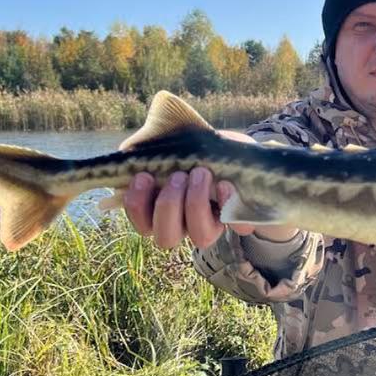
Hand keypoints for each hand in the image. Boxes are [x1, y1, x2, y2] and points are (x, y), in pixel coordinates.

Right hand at [123, 130, 283, 249]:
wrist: (247, 154)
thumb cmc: (200, 146)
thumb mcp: (174, 137)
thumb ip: (151, 139)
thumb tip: (129, 149)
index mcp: (161, 206)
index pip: (141, 221)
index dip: (136, 205)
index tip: (143, 176)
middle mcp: (185, 223)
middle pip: (165, 237)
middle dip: (169, 205)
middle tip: (178, 175)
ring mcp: (214, 224)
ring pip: (200, 238)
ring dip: (196, 204)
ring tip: (201, 173)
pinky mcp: (241, 221)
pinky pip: (238, 227)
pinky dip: (230, 205)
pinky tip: (226, 183)